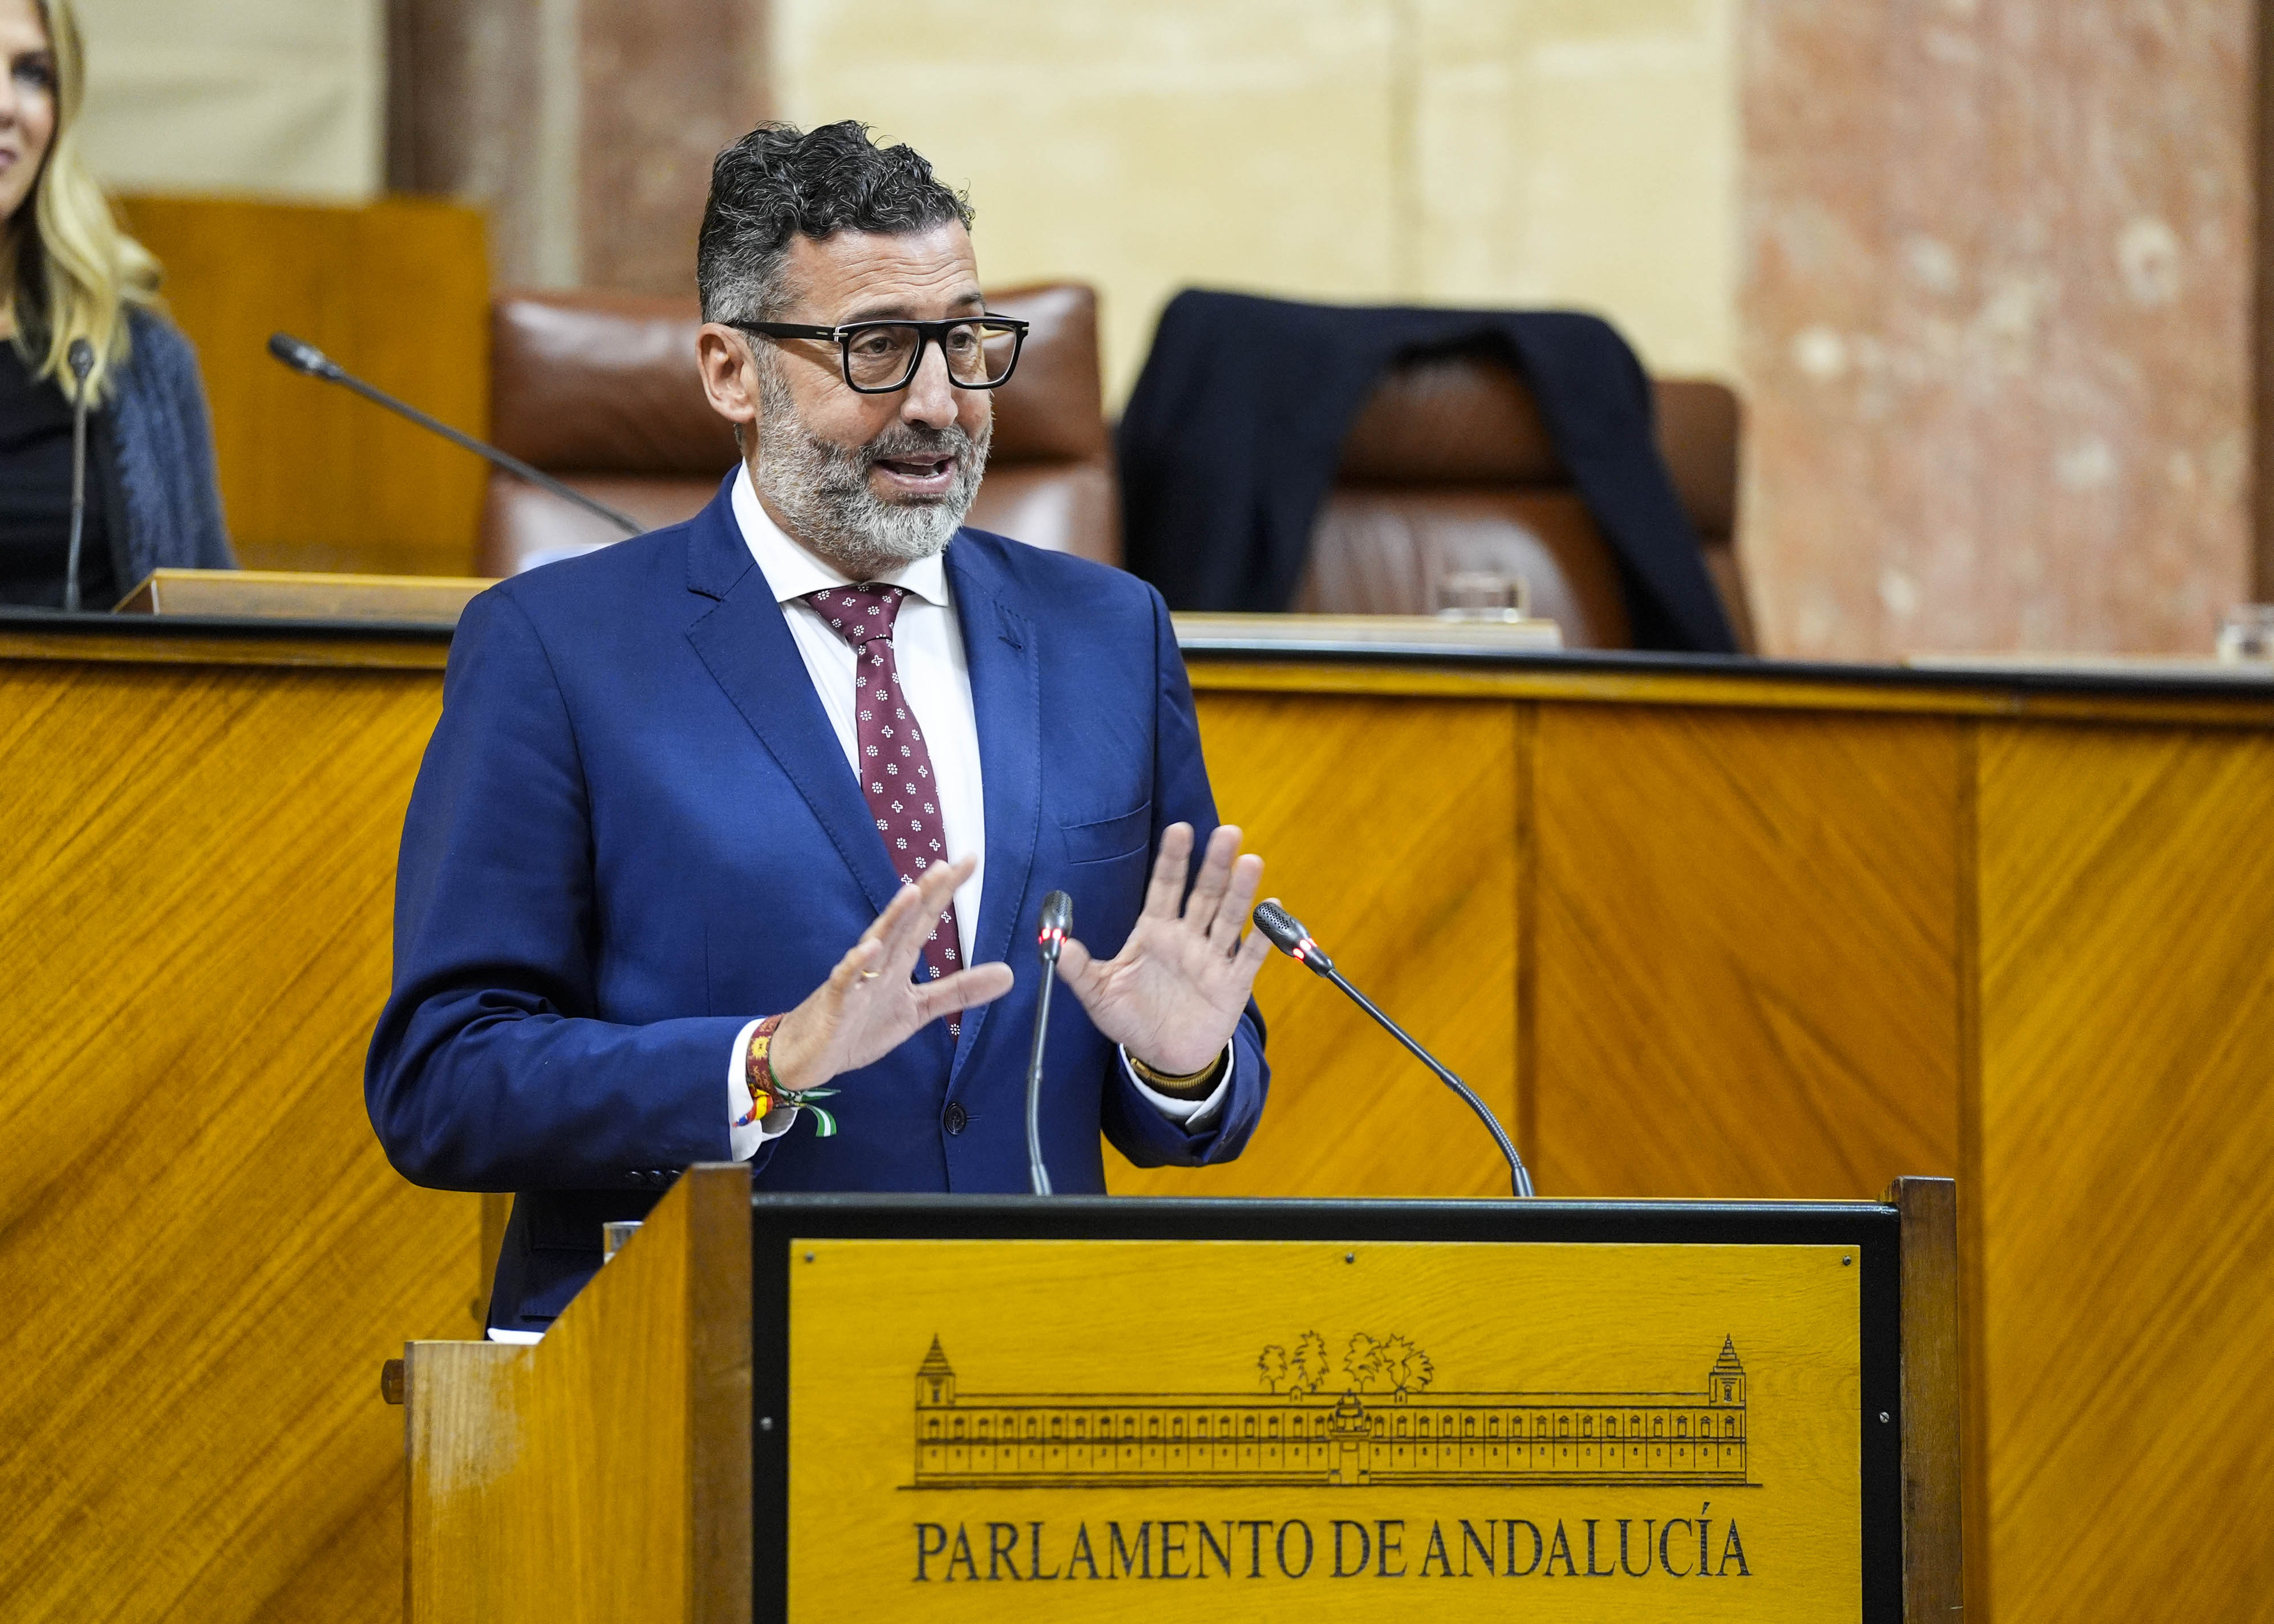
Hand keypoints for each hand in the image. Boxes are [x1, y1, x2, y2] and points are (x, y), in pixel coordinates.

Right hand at [767, 855, 1013, 1090]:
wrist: (810, 1055)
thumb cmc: (860, 1026)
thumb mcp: (919, 1010)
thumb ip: (960, 990)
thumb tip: (1008, 974)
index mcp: (899, 961)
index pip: (927, 919)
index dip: (947, 891)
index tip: (969, 861)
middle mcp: (879, 962)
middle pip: (905, 922)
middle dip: (925, 894)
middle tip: (947, 865)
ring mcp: (857, 979)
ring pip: (877, 942)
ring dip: (893, 918)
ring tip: (912, 892)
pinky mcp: (837, 1002)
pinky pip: (846, 980)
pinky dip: (856, 964)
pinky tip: (870, 947)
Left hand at [1054, 823, 1270, 1083]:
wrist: (1163, 1057)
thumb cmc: (1131, 1018)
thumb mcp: (1099, 994)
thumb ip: (1079, 969)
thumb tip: (1057, 944)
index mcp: (1154, 932)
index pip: (1165, 887)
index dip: (1173, 860)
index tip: (1180, 830)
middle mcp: (1187, 937)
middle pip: (1203, 893)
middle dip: (1215, 864)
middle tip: (1227, 832)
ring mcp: (1212, 958)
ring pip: (1228, 917)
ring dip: (1240, 890)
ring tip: (1250, 861)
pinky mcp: (1232, 983)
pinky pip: (1249, 955)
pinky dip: (1262, 935)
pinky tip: (1271, 909)